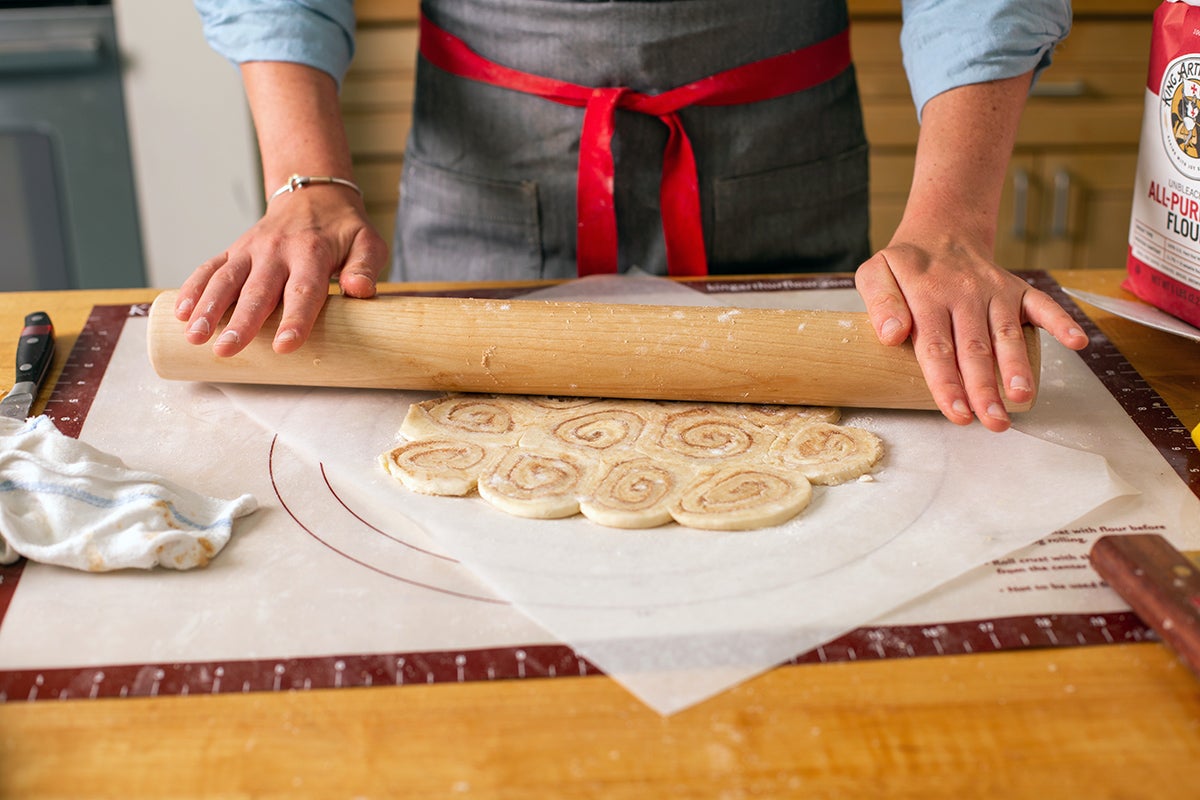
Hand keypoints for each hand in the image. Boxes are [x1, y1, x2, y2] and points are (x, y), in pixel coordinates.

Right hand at [174, 185, 387, 356]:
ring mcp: (252, 249)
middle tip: (226, 349)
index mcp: (313, 253)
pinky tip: (181, 313)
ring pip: (226, 279)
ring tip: (195, 336)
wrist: (314, 195)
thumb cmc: (345, 230)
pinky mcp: (235, 249)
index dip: (295, 320)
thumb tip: (360, 291)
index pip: (304, 290)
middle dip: (241, 321)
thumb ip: (366, 267)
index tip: (285, 346)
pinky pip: (210, 267)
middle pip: (257, 290)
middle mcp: (278, 250)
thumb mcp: (368, 243)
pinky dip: (193, 288)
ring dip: (208, 307)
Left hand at [855, 232, 1087, 431]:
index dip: (947, 383)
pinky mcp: (1016, 288)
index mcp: (927, 295)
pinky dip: (1061, 321)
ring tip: (1023, 396)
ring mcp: (994, 291)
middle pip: (975, 349)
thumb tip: (892, 335)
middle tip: (993, 422)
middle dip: (985, 388)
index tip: (957, 413)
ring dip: (1017, 366)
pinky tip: (1077, 342)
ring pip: (1007, 333)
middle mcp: (964, 294)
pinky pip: (1041, 304)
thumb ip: (880, 303)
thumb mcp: (875, 273)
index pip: (936, 347)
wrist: (941, 231)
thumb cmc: (905, 265)